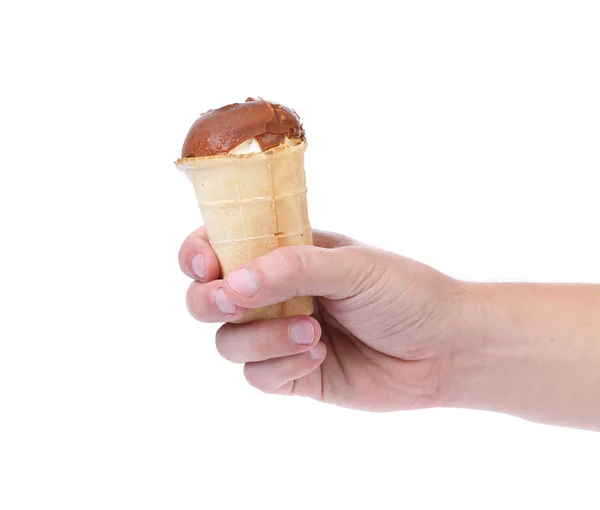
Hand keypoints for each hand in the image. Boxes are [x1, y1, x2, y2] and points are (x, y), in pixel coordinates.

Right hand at [180, 228, 462, 410]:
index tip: (205, 264)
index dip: (199, 253)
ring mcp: (281, 336)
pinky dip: (281, 366)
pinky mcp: (293, 374)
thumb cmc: (405, 292)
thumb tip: (233, 282)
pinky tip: (319, 355)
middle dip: (210, 301)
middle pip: (208, 299)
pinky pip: (257, 376)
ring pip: (229, 342)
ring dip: (261, 338)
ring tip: (312, 332)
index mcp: (286, 253)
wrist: (444, 348)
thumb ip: (292, 268)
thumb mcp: (351, 266)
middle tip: (233, 302)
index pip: (222, 246)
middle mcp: (276, 294)